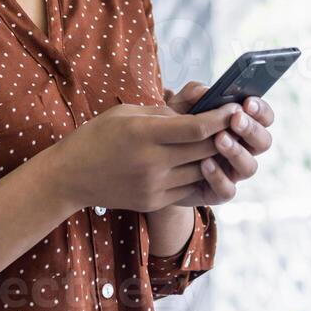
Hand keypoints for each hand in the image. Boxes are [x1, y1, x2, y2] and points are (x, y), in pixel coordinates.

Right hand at [52, 100, 239, 212]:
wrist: (70, 177)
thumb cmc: (98, 135)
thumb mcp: (127, 113)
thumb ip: (163, 113)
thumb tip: (197, 114)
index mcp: (144, 133)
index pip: (197, 127)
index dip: (221, 118)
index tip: (235, 107)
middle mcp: (151, 162)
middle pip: (204, 149)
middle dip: (226, 135)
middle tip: (240, 123)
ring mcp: (154, 186)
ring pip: (201, 171)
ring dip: (216, 156)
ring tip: (226, 142)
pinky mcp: (154, 202)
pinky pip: (189, 189)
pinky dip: (201, 174)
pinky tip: (205, 162)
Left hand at [162, 82, 275, 207]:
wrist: (156, 163)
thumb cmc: (174, 130)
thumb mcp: (179, 108)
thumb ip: (191, 95)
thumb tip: (205, 91)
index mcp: (241, 126)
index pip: (264, 118)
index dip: (261, 110)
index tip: (247, 102)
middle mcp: (243, 149)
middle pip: (264, 142)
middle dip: (252, 129)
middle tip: (235, 119)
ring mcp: (232, 172)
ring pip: (250, 166)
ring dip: (236, 151)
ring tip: (218, 139)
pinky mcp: (218, 192)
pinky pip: (228, 190)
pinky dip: (218, 177)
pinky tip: (205, 164)